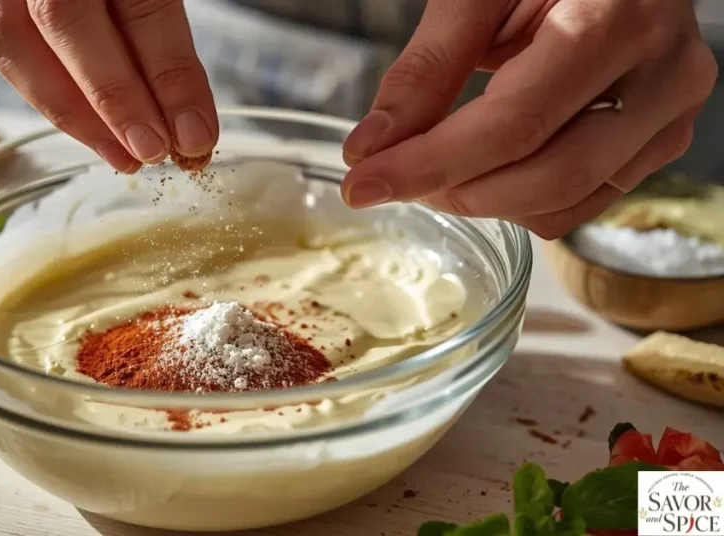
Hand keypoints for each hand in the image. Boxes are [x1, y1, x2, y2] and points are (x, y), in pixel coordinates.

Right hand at [0, 0, 217, 172]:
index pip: (142, 3)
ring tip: (122, 156)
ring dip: (72, 112)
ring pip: (14, 40)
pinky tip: (81, 124)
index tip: (198, 132)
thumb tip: (183, 99)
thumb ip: (153, 11)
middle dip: (116, 99)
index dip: (172, 73)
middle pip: (69, 21)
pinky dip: (39, 90)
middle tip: (155, 152)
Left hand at [341, 0, 717, 238]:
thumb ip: (427, 67)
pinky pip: (581, 204)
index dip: (429, 164)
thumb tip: (371, 147)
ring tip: (432, 168)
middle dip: (452, 190)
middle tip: (389, 178)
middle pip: (544, 177)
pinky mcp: (660, 143)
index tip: (363, 183)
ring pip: (563, 202)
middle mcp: (662, 77)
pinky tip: (482, 171)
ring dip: (481, 202)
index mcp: (618, 20)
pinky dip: (518, 203)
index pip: (513, 125)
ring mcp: (668, 116)